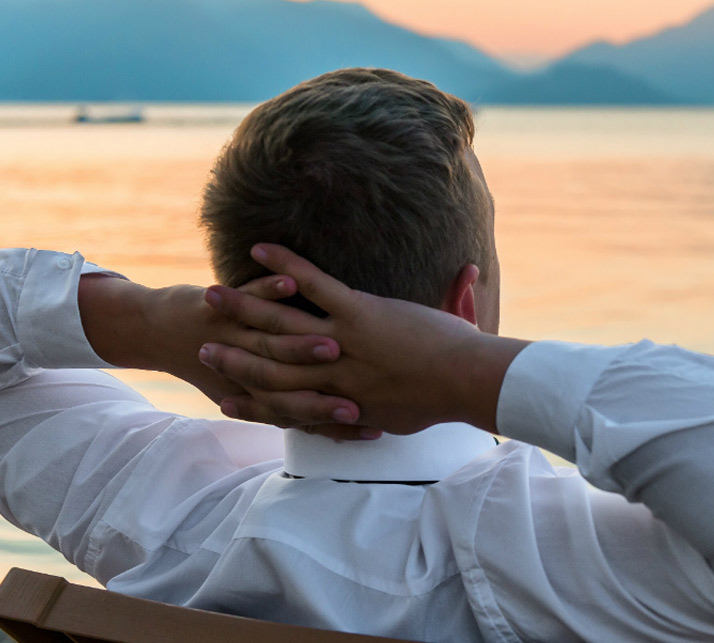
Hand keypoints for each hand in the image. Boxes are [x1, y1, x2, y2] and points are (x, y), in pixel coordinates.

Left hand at [78, 273, 338, 404]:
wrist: (157, 333)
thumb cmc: (214, 361)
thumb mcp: (246, 390)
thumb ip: (283, 404)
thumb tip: (326, 416)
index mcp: (259, 395)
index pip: (304, 416)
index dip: (337, 424)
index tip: (373, 425)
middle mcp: (245, 372)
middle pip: (293, 385)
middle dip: (327, 390)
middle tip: (364, 393)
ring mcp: (232, 338)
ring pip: (273, 343)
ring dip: (301, 341)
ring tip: (336, 337)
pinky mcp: (222, 308)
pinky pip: (250, 297)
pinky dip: (267, 289)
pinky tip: (289, 282)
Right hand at [200, 244, 528, 434]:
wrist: (467, 383)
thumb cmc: (441, 403)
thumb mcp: (402, 417)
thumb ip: (378, 415)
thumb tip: (373, 423)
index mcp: (338, 401)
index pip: (282, 404)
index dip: (251, 402)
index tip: (226, 398)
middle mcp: (329, 375)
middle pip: (268, 367)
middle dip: (232, 357)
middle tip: (200, 346)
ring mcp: (340, 341)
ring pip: (278, 326)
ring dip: (242, 308)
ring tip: (211, 295)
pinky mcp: (356, 311)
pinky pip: (312, 284)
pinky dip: (285, 265)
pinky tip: (259, 249)